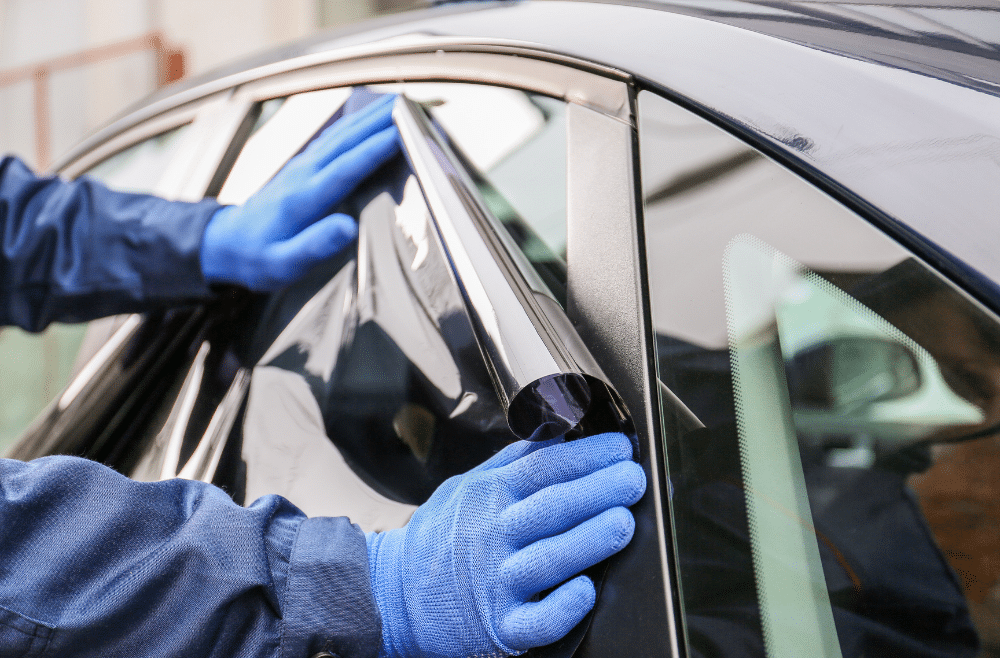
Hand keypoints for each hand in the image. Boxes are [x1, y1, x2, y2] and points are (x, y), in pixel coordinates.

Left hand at [200, 94, 399, 290]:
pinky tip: (368, 119)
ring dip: (370, 117)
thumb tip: (346, 228)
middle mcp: (303, 174)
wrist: (226, 244)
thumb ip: (314, 246)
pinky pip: (334, 138)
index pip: (346, 168)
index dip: (375, 150)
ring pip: (341, 134)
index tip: (402, 134)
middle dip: (379, 122)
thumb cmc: (257, 258)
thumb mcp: (283, 264)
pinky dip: (355, 125)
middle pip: (346, 140)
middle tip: (410, 106)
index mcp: (303, 199)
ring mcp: (301, 166)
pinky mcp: (302, 166)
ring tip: (398, 104)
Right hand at [366, 432, 645, 657]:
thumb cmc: (439, 538)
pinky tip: (587, 589)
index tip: (620, 448)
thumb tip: (558, 431)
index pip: (543, 468)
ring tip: (622, 522)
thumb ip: (512, 461)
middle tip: (633, 478)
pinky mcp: (500, 627)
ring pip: (549, 559)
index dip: (586, 455)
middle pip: (551, 507)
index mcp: (488, 496)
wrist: (393, 594)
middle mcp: (492, 536)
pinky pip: (537, 621)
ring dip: (590, 539)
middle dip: (598, 489)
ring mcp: (496, 582)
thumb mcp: (467, 486)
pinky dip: (563, 606)